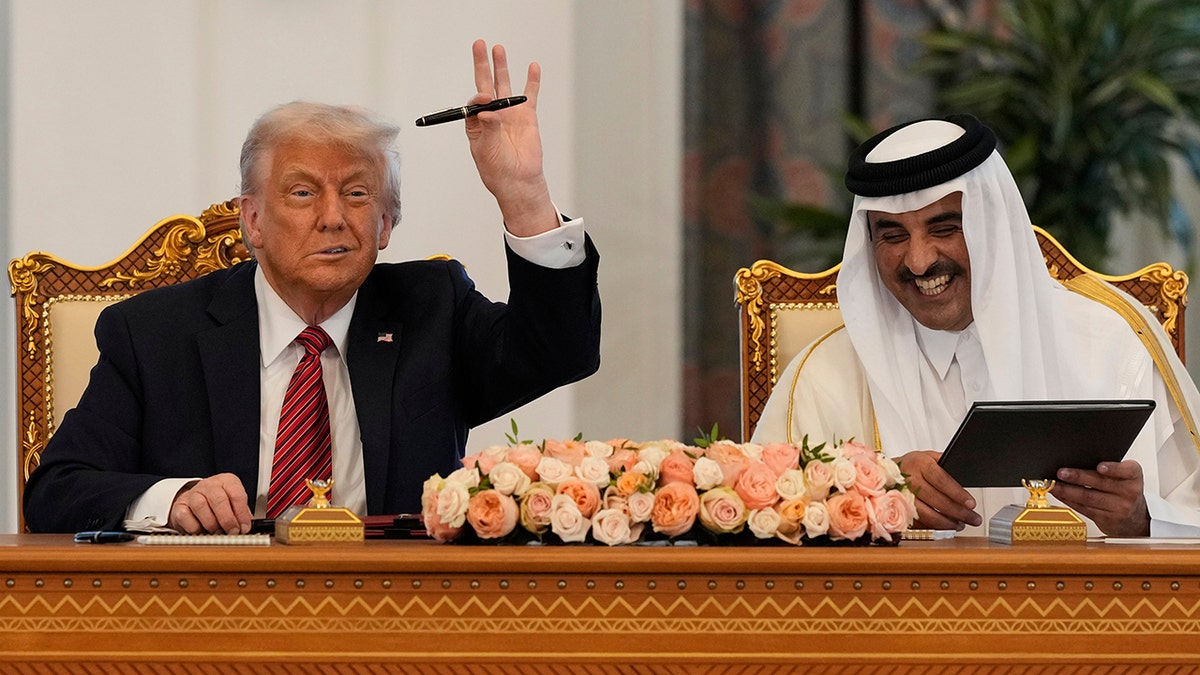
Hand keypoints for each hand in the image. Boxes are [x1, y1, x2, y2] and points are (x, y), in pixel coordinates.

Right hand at [167, 473, 251, 533]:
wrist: (194, 502)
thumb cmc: (218, 505)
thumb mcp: (234, 505)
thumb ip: (242, 515)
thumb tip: (247, 528)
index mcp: (226, 481)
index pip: (236, 494)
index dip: (241, 513)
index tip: (244, 528)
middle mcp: (209, 485)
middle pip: (219, 500)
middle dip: (227, 520)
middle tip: (232, 532)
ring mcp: (192, 494)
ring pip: (201, 507)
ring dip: (211, 524)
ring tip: (217, 532)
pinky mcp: (179, 505)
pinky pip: (186, 517)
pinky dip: (195, 528)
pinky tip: (201, 530)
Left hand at [465, 39, 557, 236]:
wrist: (519, 181)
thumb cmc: (497, 170)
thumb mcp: (488, 151)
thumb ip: (488, 129)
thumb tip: (487, 111)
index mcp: (475, 123)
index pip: (474, 103)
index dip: (478, 97)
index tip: (484, 99)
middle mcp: (490, 114)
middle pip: (485, 84)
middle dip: (482, 64)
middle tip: (479, 44)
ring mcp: (508, 113)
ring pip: (504, 85)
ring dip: (501, 66)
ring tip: (498, 48)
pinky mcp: (526, 117)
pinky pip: (529, 95)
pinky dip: (532, 81)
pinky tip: (532, 66)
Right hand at [896, 450, 981, 529]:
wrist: (886, 472)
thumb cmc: (912, 466)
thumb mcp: (929, 457)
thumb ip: (946, 464)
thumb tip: (968, 472)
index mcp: (919, 464)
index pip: (941, 480)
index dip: (957, 493)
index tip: (971, 504)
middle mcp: (910, 480)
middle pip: (936, 500)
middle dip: (958, 512)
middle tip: (973, 518)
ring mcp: (902, 496)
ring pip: (927, 514)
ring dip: (946, 523)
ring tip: (961, 524)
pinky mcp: (899, 510)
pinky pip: (919, 522)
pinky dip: (934, 527)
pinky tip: (945, 526)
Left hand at [1052, 460, 1149, 535]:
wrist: (1134, 519)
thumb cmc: (1123, 491)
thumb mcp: (1124, 477)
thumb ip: (1108, 469)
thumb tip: (1075, 460)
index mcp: (1134, 476)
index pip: (1127, 470)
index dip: (1113, 469)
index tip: (1100, 466)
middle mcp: (1129, 492)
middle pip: (1100, 483)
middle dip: (1078, 477)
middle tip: (1061, 472)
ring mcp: (1119, 507)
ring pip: (1088, 497)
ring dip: (1067, 490)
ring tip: (1053, 484)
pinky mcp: (1106, 519)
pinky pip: (1083, 508)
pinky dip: (1068, 500)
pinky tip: (1058, 494)